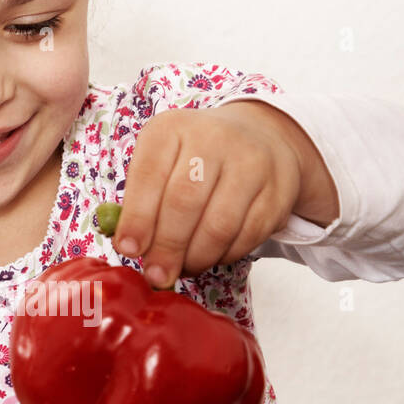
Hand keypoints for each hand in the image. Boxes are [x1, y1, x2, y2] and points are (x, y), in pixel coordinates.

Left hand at [114, 100, 339, 285]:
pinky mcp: (276, 191)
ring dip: (196, 257)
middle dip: (166, 247)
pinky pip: (247, 236)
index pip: (150, 174)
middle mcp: (214, 138)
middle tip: (156, 275)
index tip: (128, 249)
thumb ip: (139, 201)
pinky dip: (224, 255)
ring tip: (182, 268)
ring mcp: (251, 163)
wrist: (259, 138)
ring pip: (219, 225)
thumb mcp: (161, 163)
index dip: (137, 217)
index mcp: (173, 128)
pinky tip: (210, 256)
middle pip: (185, 202)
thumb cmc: (194, 159)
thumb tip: (127, 246)